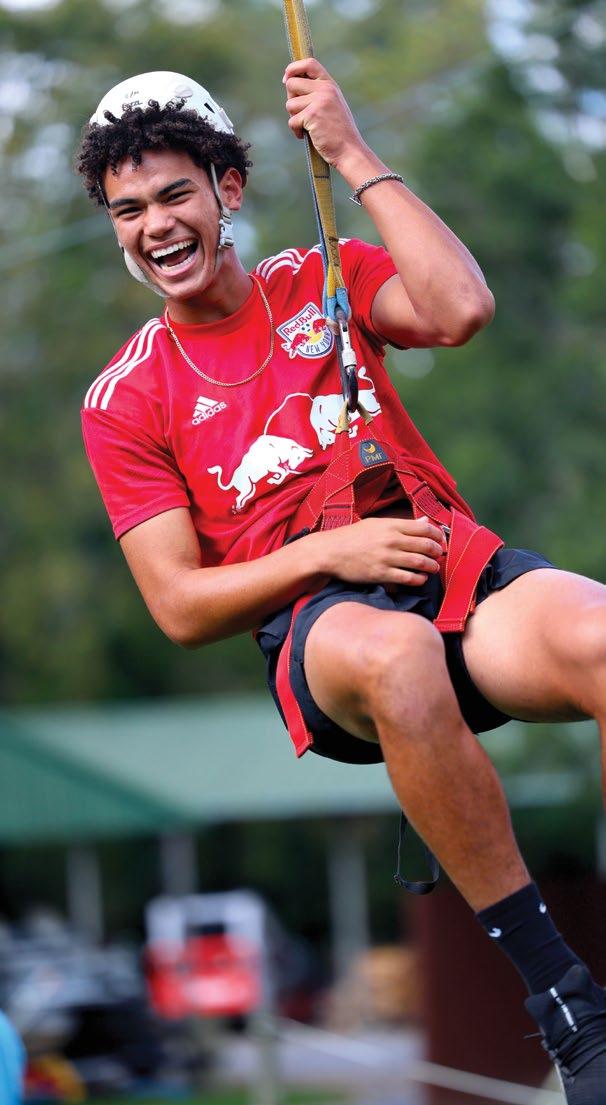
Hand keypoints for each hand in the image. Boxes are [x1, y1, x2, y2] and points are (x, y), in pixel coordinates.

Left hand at [283, 57, 365, 168]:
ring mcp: (319, 102)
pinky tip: (307, 136)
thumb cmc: (339, 132)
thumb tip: (289, 84)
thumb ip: (317, 93)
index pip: (309, 64)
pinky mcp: (312, 116)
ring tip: (308, 127)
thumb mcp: (332, 105)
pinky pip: (292, 121)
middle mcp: (325, 89)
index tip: (286, 78)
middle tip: (301, 113)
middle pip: (292, 84)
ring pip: (290, 104)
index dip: (293, 68)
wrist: (349, 150)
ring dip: (294, 118)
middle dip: (291, 99)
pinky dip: (296, 131)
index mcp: (330, 85)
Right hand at [310, 516, 446, 586]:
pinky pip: (408, 578)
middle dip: (437, 551)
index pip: (424, 528)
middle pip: (426, 545)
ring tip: (433, 568)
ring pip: (420, 562)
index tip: (440, 541)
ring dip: (431, 566)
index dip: (437, 535)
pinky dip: (419, 579)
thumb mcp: (375, 524)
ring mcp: (387, 558)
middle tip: (439, 555)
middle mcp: (391, 540)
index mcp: (391, 525)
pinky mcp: (381, 574)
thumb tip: (424, 521)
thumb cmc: (352, 537)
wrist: (330, 552)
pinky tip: (420, 579)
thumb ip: (401, 524)